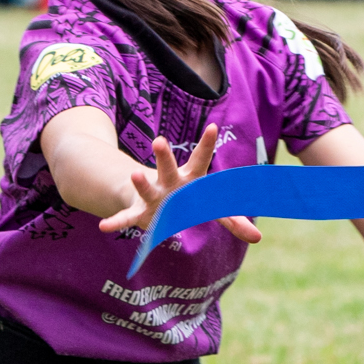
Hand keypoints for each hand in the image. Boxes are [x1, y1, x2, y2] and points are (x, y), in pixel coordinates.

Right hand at [96, 125, 261, 243]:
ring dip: (140, 183)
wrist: (154, 202)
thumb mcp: (210, 207)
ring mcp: (153, 195)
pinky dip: (117, 222)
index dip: (206, 144)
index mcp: (190, 178)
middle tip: (159, 140)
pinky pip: (127, 218)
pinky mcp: (139, 212)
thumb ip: (233, 219)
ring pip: (146, 187)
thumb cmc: (187, 200)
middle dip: (164, 157)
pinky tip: (104, 227)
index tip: (212, 126)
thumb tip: (258, 237)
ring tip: (134, 175)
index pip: (200, 159)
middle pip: (168, 168)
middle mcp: (170, 182)